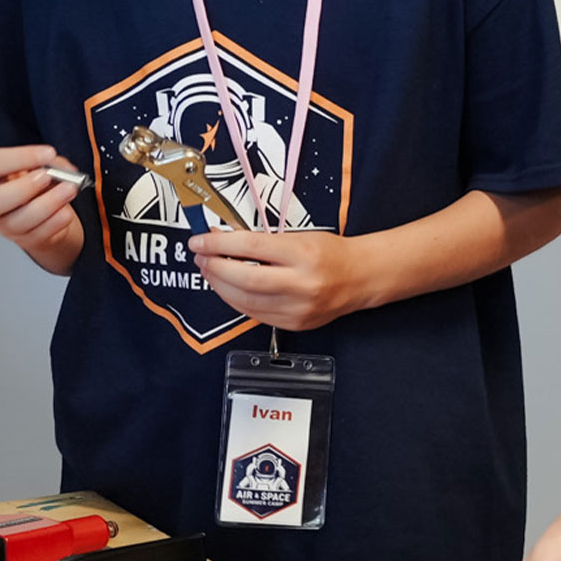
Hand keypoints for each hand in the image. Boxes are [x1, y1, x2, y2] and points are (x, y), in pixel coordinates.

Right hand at [0, 144, 82, 270]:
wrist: (48, 212)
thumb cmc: (37, 185)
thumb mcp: (39, 165)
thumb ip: (49, 162)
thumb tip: (62, 168)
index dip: (19, 157)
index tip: (47, 153)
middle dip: (25, 186)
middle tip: (48, 176)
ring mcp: (5, 225)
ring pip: (19, 220)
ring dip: (49, 203)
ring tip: (68, 189)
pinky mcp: (25, 239)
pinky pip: (39, 233)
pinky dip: (56, 220)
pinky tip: (65, 210)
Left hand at [188, 227, 375, 329]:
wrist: (360, 278)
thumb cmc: (330, 253)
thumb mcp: (298, 237)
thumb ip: (262, 242)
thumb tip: (221, 241)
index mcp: (304, 254)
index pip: (252, 247)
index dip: (219, 244)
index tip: (200, 241)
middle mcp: (302, 283)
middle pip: (245, 278)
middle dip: (214, 267)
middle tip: (200, 257)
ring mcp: (298, 307)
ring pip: (245, 300)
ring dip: (219, 285)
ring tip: (210, 271)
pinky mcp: (294, 323)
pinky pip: (254, 314)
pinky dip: (235, 300)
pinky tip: (228, 289)